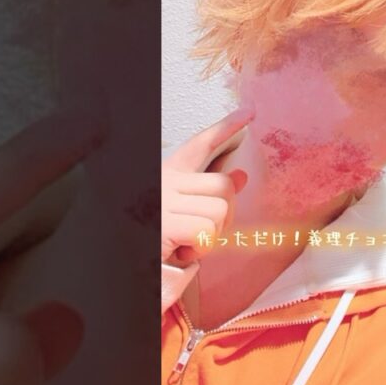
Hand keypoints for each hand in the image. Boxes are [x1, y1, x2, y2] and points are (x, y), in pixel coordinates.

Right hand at [161, 107, 252, 265]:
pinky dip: (202, 249)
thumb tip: (240, 175)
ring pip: (220, 209)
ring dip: (212, 236)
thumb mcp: (190, 217)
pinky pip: (207, 231)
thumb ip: (212, 195)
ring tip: (188, 246)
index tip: (249, 112)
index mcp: (169, 178)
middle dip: (225, 217)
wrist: (136, 272)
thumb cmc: (164, 247)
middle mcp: (163, 183)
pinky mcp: (164, 222)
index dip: (226, 127)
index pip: (200, 145)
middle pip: (223, 185)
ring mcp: (162, 201)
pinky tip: (183, 253)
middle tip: (201, 236)